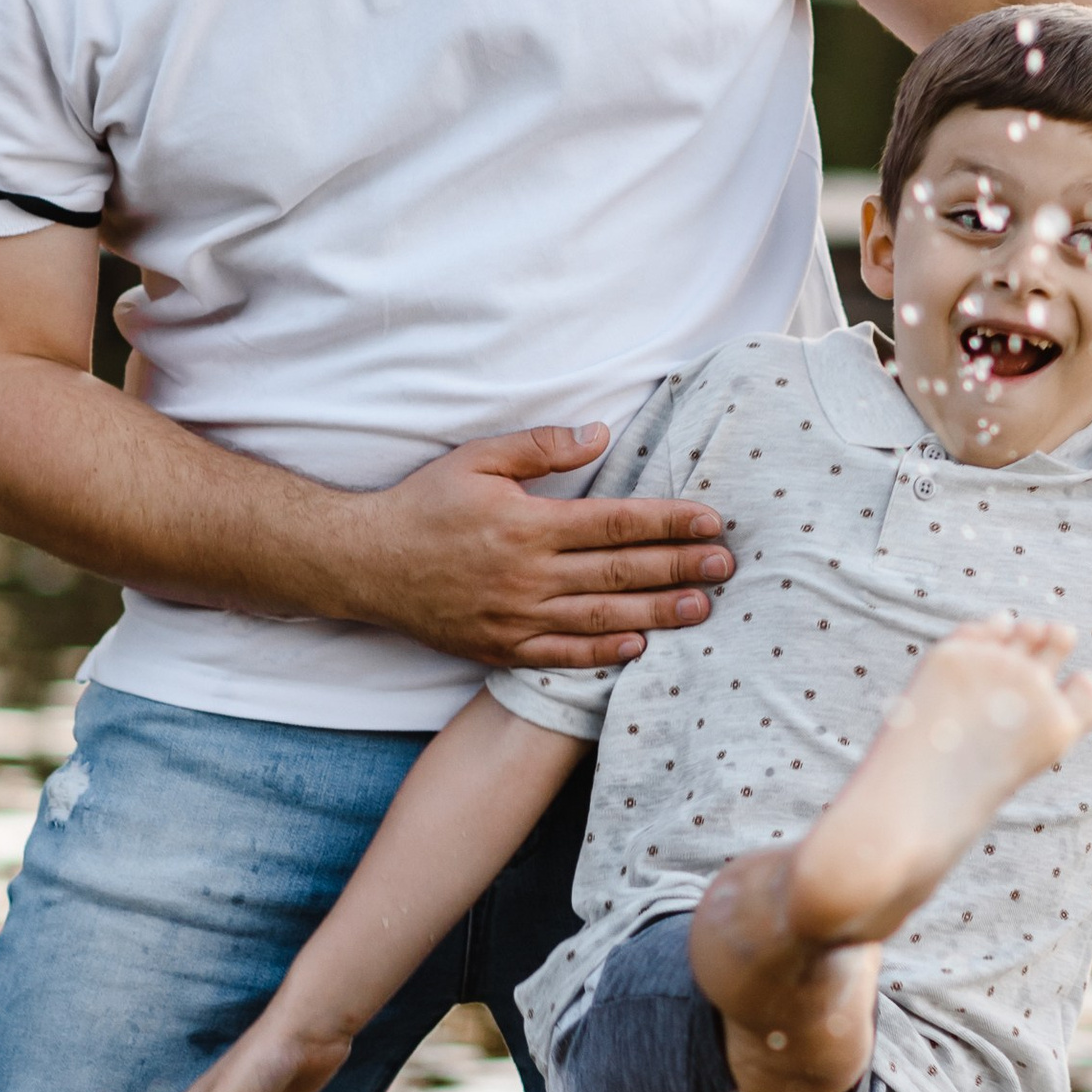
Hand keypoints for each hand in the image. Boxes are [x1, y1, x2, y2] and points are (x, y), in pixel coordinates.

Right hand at [343, 425, 734, 671]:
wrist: (364, 563)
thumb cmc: (424, 504)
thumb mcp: (477, 459)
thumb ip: (541, 446)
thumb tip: (601, 435)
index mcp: (527, 523)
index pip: (616, 522)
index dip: (668, 522)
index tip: (710, 522)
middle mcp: (527, 575)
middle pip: (620, 571)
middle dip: (680, 567)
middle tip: (727, 566)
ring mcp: (515, 618)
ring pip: (602, 617)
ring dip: (658, 613)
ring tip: (703, 608)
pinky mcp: (501, 649)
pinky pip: (562, 656)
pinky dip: (604, 653)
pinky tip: (640, 646)